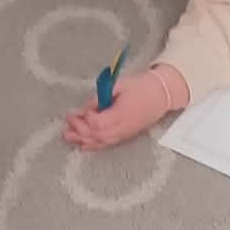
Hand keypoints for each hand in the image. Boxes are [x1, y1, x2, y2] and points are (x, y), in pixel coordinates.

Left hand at [63, 66, 187, 150]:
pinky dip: (93, 145)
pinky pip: (107, 144)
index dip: (86, 118)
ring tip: (68, 135)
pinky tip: (83, 144)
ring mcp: (125, 134)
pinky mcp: (126, 135)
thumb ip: (101, 96)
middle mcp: (123, 128)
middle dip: (80, 130)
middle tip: (68, 120)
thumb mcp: (119, 84)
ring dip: (83, 139)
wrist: (161, 94)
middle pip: (97, 135)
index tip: (81, 109)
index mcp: (122, 114)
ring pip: (101, 142)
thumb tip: (87, 107)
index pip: (98, 123)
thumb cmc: (141, 86)